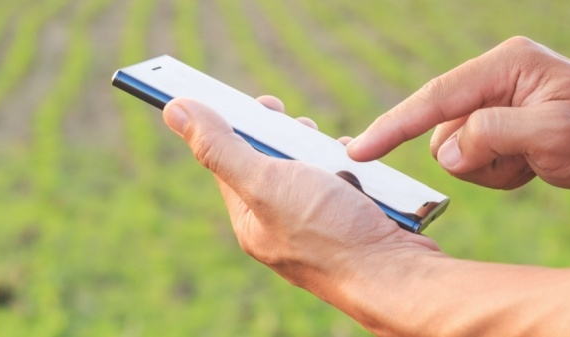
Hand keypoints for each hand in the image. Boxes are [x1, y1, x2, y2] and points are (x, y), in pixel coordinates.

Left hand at [160, 96, 437, 290]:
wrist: (395, 274)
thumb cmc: (329, 232)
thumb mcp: (264, 182)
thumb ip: (219, 147)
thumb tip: (174, 110)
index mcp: (250, 221)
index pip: (229, 164)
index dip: (238, 127)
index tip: (259, 104)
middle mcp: (280, 227)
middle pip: (272, 165)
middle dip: (285, 138)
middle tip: (299, 124)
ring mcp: (317, 227)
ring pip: (311, 172)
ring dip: (320, 151)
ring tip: (332, 150)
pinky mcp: (349, 224)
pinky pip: (342, 185)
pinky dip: (349, 169)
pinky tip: (357, 168)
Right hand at [347, 36, 569, 198]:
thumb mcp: (554, 137)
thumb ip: (493, 135)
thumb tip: (449, 150)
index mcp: (507, 65)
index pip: (437, 97)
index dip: (394, 125)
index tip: (359, 150)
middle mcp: (495, 77)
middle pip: (443, 128)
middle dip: (475, 157)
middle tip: (522, 161)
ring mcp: (496, 100)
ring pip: (455, 148)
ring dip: (489, 168)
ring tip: (532, 163)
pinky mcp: (498, 122)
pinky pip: (472, 157)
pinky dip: (497, 171)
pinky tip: (531, 165)